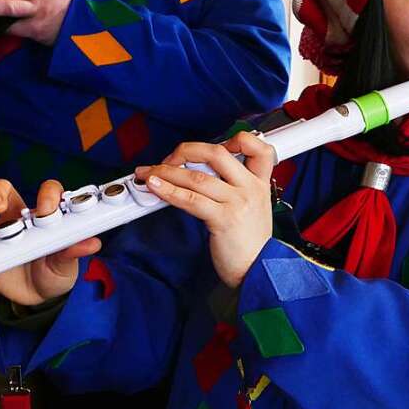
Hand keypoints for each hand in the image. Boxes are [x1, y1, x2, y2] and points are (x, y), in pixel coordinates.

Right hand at [0, 179, 99, 305]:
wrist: (37, 297)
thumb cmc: (55, 271)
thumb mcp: (67, 264)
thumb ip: (74, 252)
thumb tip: (92, 243)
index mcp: (43, 217)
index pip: (46, 193)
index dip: (46, 195)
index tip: (46, 209)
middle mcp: (17, 219)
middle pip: (2, 192)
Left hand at [134, 133, 274, 288]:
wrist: (259, 270)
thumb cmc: (251, 244)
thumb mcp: (253, 209)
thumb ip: (235, 189)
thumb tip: (200, 176)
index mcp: (259, 184)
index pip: (259, 147)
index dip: (236, 138)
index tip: (211, 146)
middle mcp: (250, 188)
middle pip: (217, 153)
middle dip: (185, 151)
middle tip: (168, 159)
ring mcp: (238, 202)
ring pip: (197, 176)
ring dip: (166, 172)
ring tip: (148, 173)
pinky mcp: (224, 219)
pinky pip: (191, 199)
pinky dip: (169, 190)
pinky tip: (156, 187)